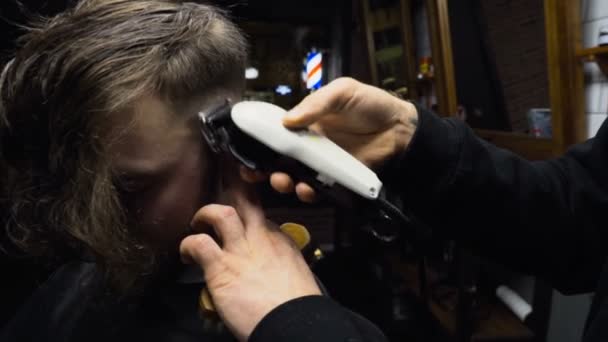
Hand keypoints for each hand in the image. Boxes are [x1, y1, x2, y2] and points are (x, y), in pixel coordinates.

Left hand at [179, 177, 320, 340]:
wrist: (295, 323)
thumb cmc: (296, 307)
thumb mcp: (295, 275)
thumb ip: (279, 265)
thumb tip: (268, 271)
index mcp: (280, 241)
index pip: (259, 215)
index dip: (246, 211)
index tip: (240, 210)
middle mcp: (261, 238)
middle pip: (245, 199)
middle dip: (230, 186)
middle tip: (220, 178)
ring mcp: (241, 251)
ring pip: (220, 213)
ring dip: (204, 214)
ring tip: (197, 223)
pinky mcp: (222, 268)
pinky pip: (198, 244)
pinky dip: (187, 245)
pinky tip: (185, 253)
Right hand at [241, 77, 418, 201]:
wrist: (400, 128)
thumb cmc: (371, 104)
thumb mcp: (342, 92)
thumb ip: (316, 104)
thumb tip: (287, 120)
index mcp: (306, 122)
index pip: (276, 132)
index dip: (258, 141)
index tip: (243, 148)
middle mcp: (309, 144)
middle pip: (279, 159)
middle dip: (262, 168)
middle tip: (253, 172)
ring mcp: (322, 163)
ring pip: (294, 176)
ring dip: (283, 181)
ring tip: (281, 181)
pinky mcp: (336, 178)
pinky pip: (317, 188)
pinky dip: (308, 191)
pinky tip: (306, 188)